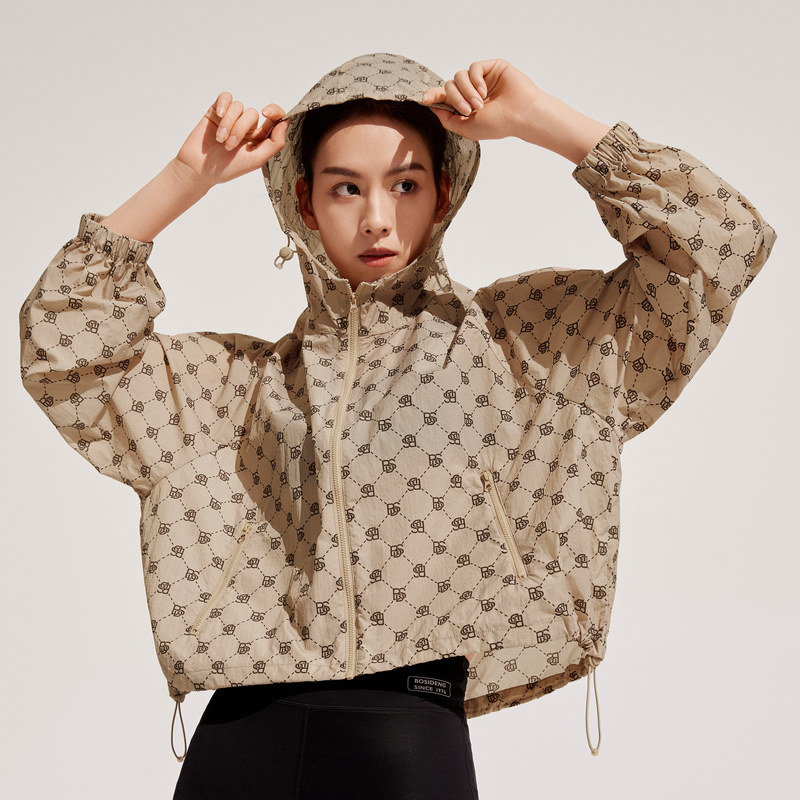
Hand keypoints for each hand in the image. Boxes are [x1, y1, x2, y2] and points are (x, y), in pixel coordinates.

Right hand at [174, 92, 289, 188]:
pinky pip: (226, 98)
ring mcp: (232, 118)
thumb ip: (274, 143)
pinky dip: (223, 105)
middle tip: (229, 146)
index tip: (266, 113)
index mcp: (260, 138)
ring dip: (229, 123)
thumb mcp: (256, 160)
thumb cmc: (228, 168)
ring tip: (220, 140)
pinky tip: (218, 117)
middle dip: (240, 129)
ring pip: (238, 107)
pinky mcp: (217, 111)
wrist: (200, 169)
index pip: (274, 118)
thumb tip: (285, 123)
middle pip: (252, 114)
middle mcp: (247, 126)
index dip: (275, 111)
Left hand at [421, 59, 546, 141]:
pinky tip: (484, 91)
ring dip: (466, 92)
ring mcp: (481, 79)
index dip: (433, 96)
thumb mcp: (467, 129)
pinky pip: (472, 68)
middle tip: (467, 110)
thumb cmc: (498, 124)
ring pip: (458, 76)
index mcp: (466, 105)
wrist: (520, 115)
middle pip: (449, 86)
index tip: (425, 99)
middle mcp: (472, 91)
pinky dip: (475, 80)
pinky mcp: (491, 68)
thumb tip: (433, 108)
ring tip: (479, 104)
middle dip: (454, 98)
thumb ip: (448, 120)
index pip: (445, 97)